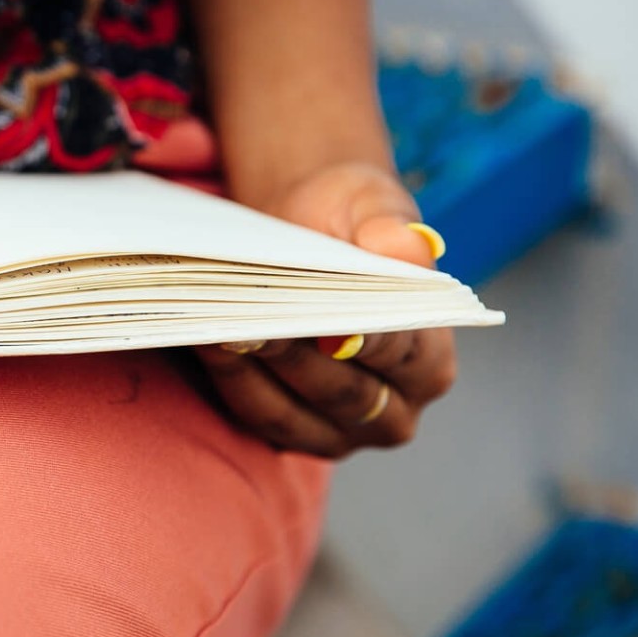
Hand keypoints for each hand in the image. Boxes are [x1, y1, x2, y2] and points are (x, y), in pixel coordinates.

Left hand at [193, 161, 457, 458]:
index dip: (367, 341)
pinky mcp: (289, 431)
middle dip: (297, 359)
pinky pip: (255, 414)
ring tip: (220, 331)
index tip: (328, 327)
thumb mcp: (374, 205)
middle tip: (254, 325)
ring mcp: (340, 431)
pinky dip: (230, 380)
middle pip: (345, 395)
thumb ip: (393, 229)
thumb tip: (411, 249)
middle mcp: (394, 410)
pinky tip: (206, 341)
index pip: (402, 355)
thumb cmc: (348, 220)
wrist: (303, 231)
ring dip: (252, 373)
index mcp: (431, 363)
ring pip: (292, 415)